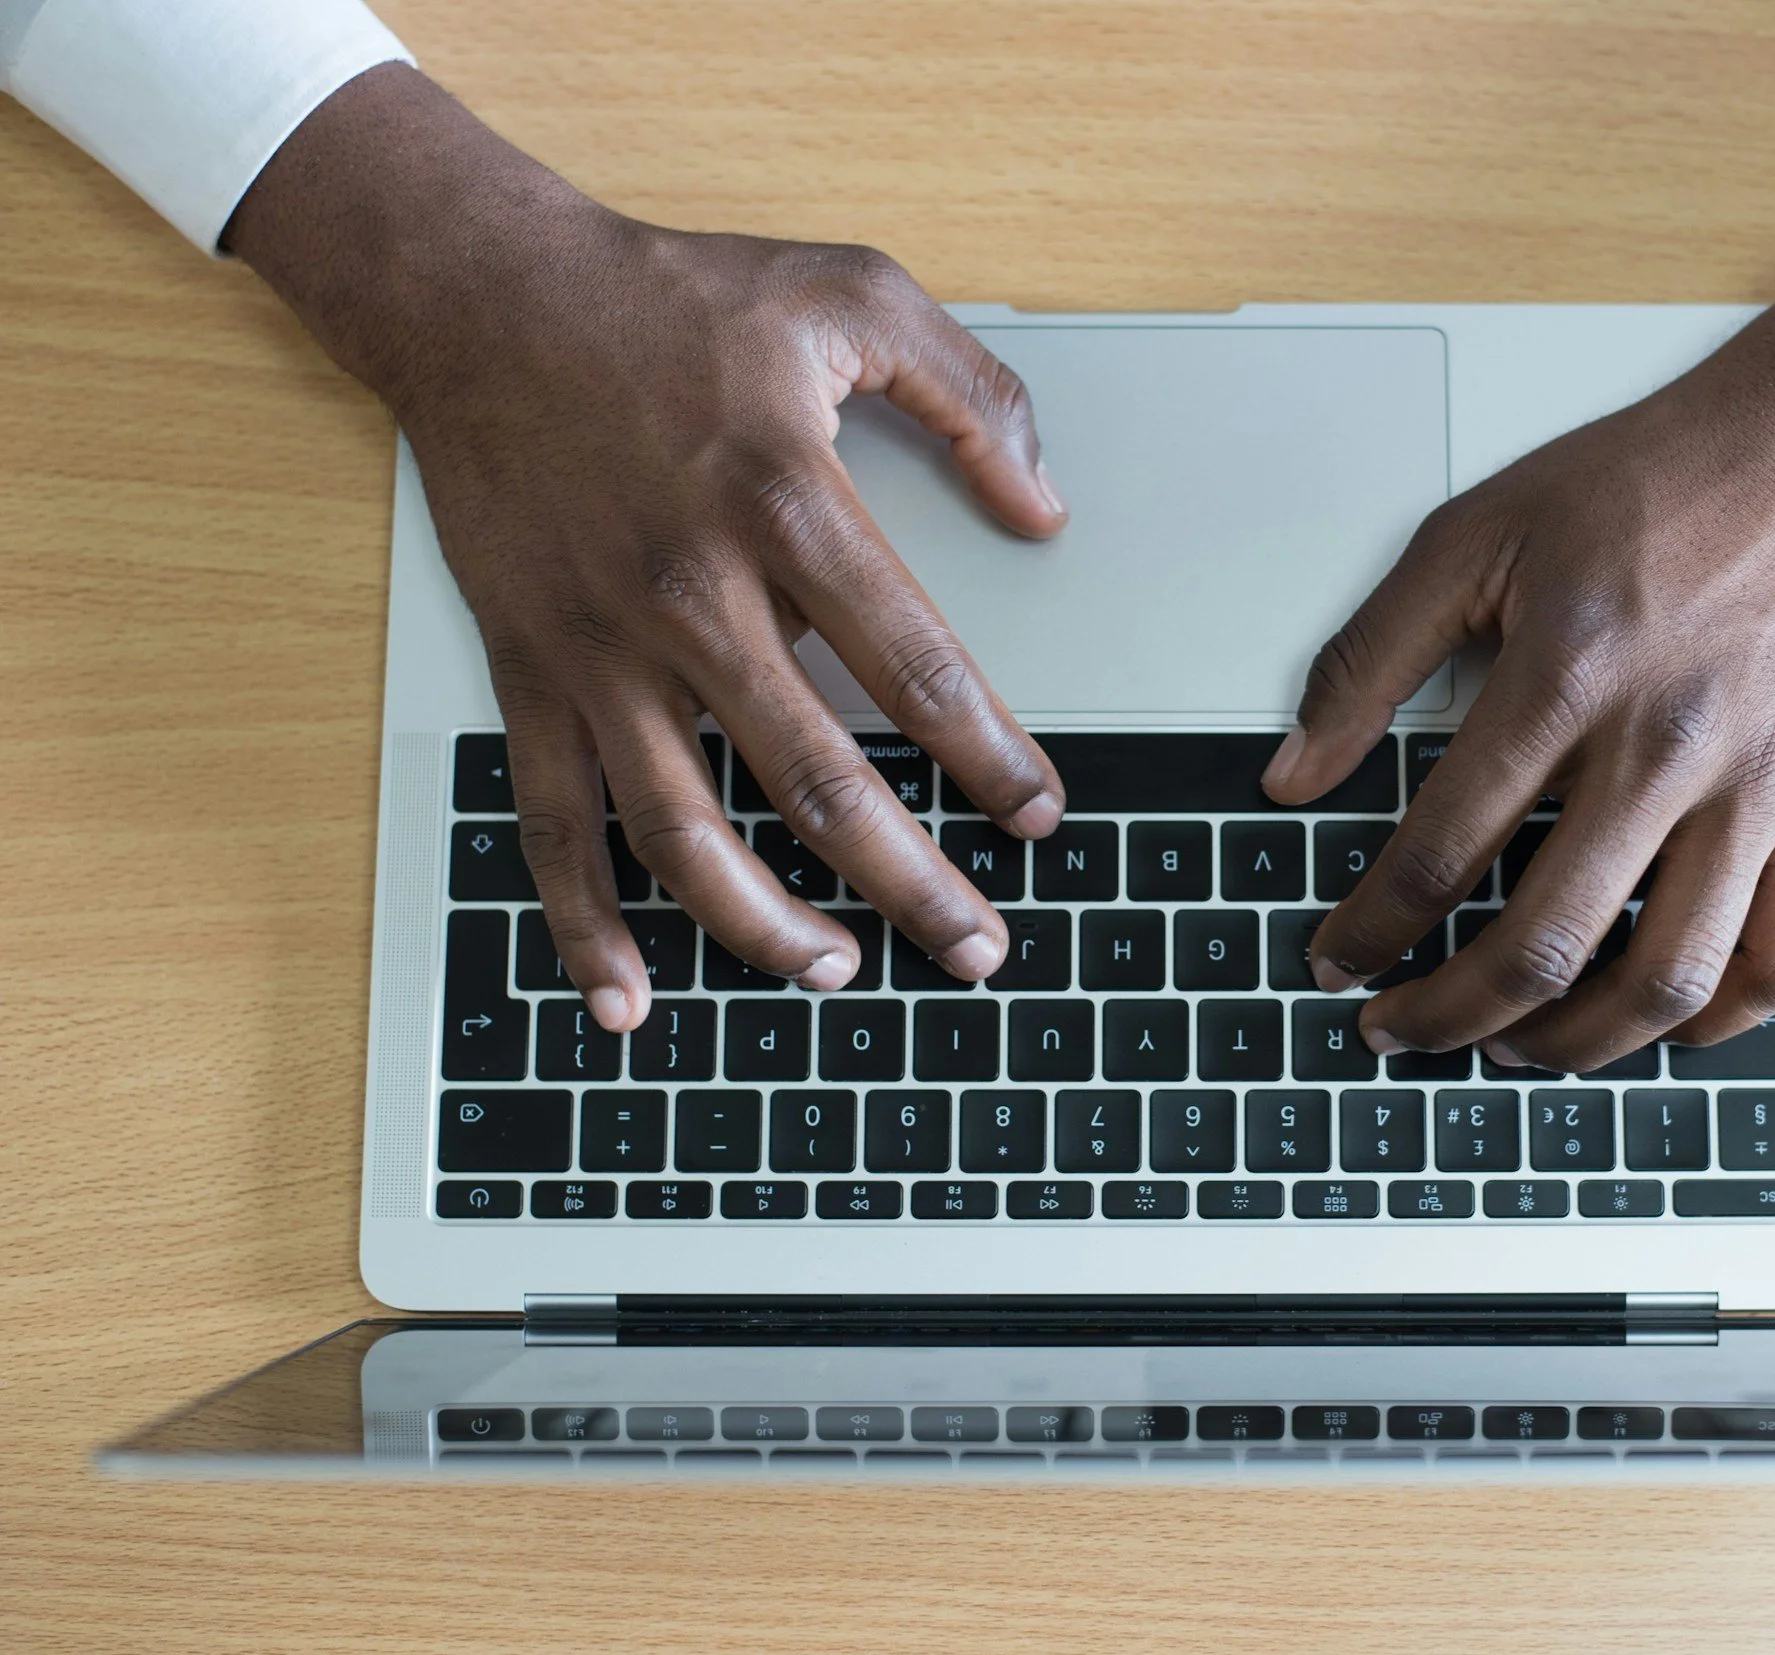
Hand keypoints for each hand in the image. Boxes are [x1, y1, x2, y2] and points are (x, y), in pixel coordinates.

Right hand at [229, 67, 1066, 1030]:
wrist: (481, 295)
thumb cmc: (671, 297)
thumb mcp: (848, 291)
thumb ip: (969, 393)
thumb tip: (1046, 505)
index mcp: (786, 504)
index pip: (916, 668)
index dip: (990, 757)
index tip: (1039, 814)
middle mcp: (692, 596)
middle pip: (818, 780)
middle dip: (911, 882)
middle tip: (978, 950)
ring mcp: (602, 649)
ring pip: (685, 829)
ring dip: (764, 926)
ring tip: (840, 974)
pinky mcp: (531, 672)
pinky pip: (552, 822)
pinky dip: (582, 921)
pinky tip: (627, 996)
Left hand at [1262, 183, 1774, 1067]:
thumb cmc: (1656, 481)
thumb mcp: (1478, 532)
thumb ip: (1369, 656)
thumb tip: (1292, 772)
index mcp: (1567, 676)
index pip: (1439, 851)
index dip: (1370, 928)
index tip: (1337, 958)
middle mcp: (1666, 746)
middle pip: (1541, 942)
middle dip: (1446, 1013)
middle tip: (1397, 1030)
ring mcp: (1758, 788)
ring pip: (1664, 978)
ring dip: (1572, 1043)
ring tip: (1513, 1047)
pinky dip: (1718, 1020)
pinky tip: (1659, 1025)